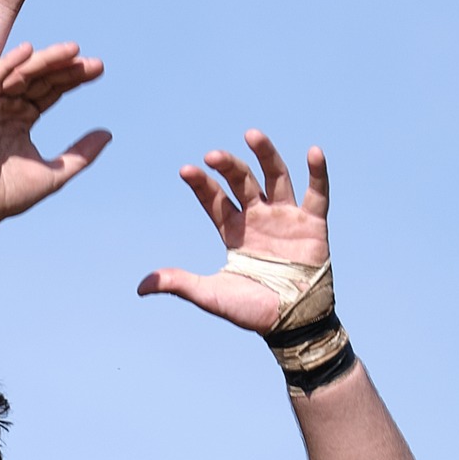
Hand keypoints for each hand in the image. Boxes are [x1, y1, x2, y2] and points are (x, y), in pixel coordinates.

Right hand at [0, 41, 108, 224]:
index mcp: (22, 120)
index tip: (98, 69)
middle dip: (63, 67)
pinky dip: (8, 64)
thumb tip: (109, 134)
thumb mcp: (55, 173)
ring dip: (44, 60)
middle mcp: (7, 110)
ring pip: (19, 74)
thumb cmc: (9, 196)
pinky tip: (28, 51)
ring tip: (71, 51)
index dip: (72, 78)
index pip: (50, 90)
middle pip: (38, 78)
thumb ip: (80, 154)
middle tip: (89, 61)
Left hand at [137, 131, 329, 331]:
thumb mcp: (211, 295)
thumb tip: (140, 286)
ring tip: (251, 134)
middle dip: (228, 166)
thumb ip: (180, 284)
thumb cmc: (251, 311)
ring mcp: (286, 218)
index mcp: (233, 230)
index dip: (202, 184)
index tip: (186, 170)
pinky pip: (318, 194)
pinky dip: (317, 173)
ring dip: (265, 155)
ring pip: (275, 177)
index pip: (215, 199)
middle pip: (242, 182)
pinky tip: (313, 151)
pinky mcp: (313, 224)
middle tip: (212, 154)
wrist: (291, 325)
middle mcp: (258, 218)